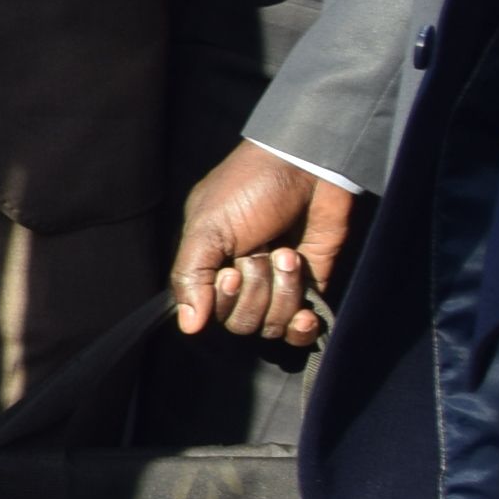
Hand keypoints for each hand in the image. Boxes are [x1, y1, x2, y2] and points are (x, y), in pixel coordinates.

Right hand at [168, 138, 342, 346]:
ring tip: (289, 255)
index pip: (208, 311)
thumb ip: (191, 276)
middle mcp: (240, 279)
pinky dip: (302, 329)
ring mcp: (276, 285)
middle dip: (256, 290)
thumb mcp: (207, 227)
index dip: (223, 300)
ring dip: (284, 293)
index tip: (231, 271)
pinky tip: (306, 316)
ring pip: (271, 325)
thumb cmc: (249, 187)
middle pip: (241, 322)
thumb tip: (188, 326)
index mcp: (209, 263)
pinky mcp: (310, 287)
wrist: (309, 167)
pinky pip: (300, 331)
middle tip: (263, 251)